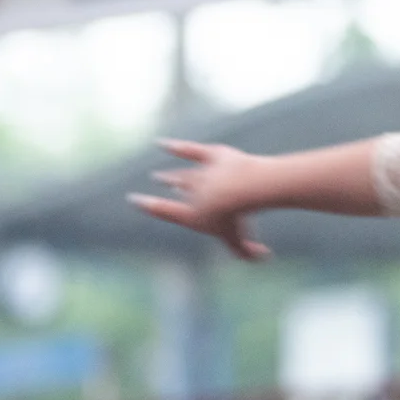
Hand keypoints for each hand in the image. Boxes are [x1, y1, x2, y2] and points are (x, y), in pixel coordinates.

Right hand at [131, 139, 273, 260]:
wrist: (238, 188)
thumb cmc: (236, 217)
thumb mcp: (239, 239)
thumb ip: (248, 252)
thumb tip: (264, 256)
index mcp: (191, 215)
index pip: (166, 211)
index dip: (150, 206)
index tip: (134, 199)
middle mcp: (190, 193)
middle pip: (178, 188)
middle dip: (168, 184)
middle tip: (158, 179)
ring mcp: (200, 173)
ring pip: (183, 174)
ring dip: (173, 175)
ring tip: (161, 175)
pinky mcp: (211, 155)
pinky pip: (191, 151)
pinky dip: (177, 148)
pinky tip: (163, 144)